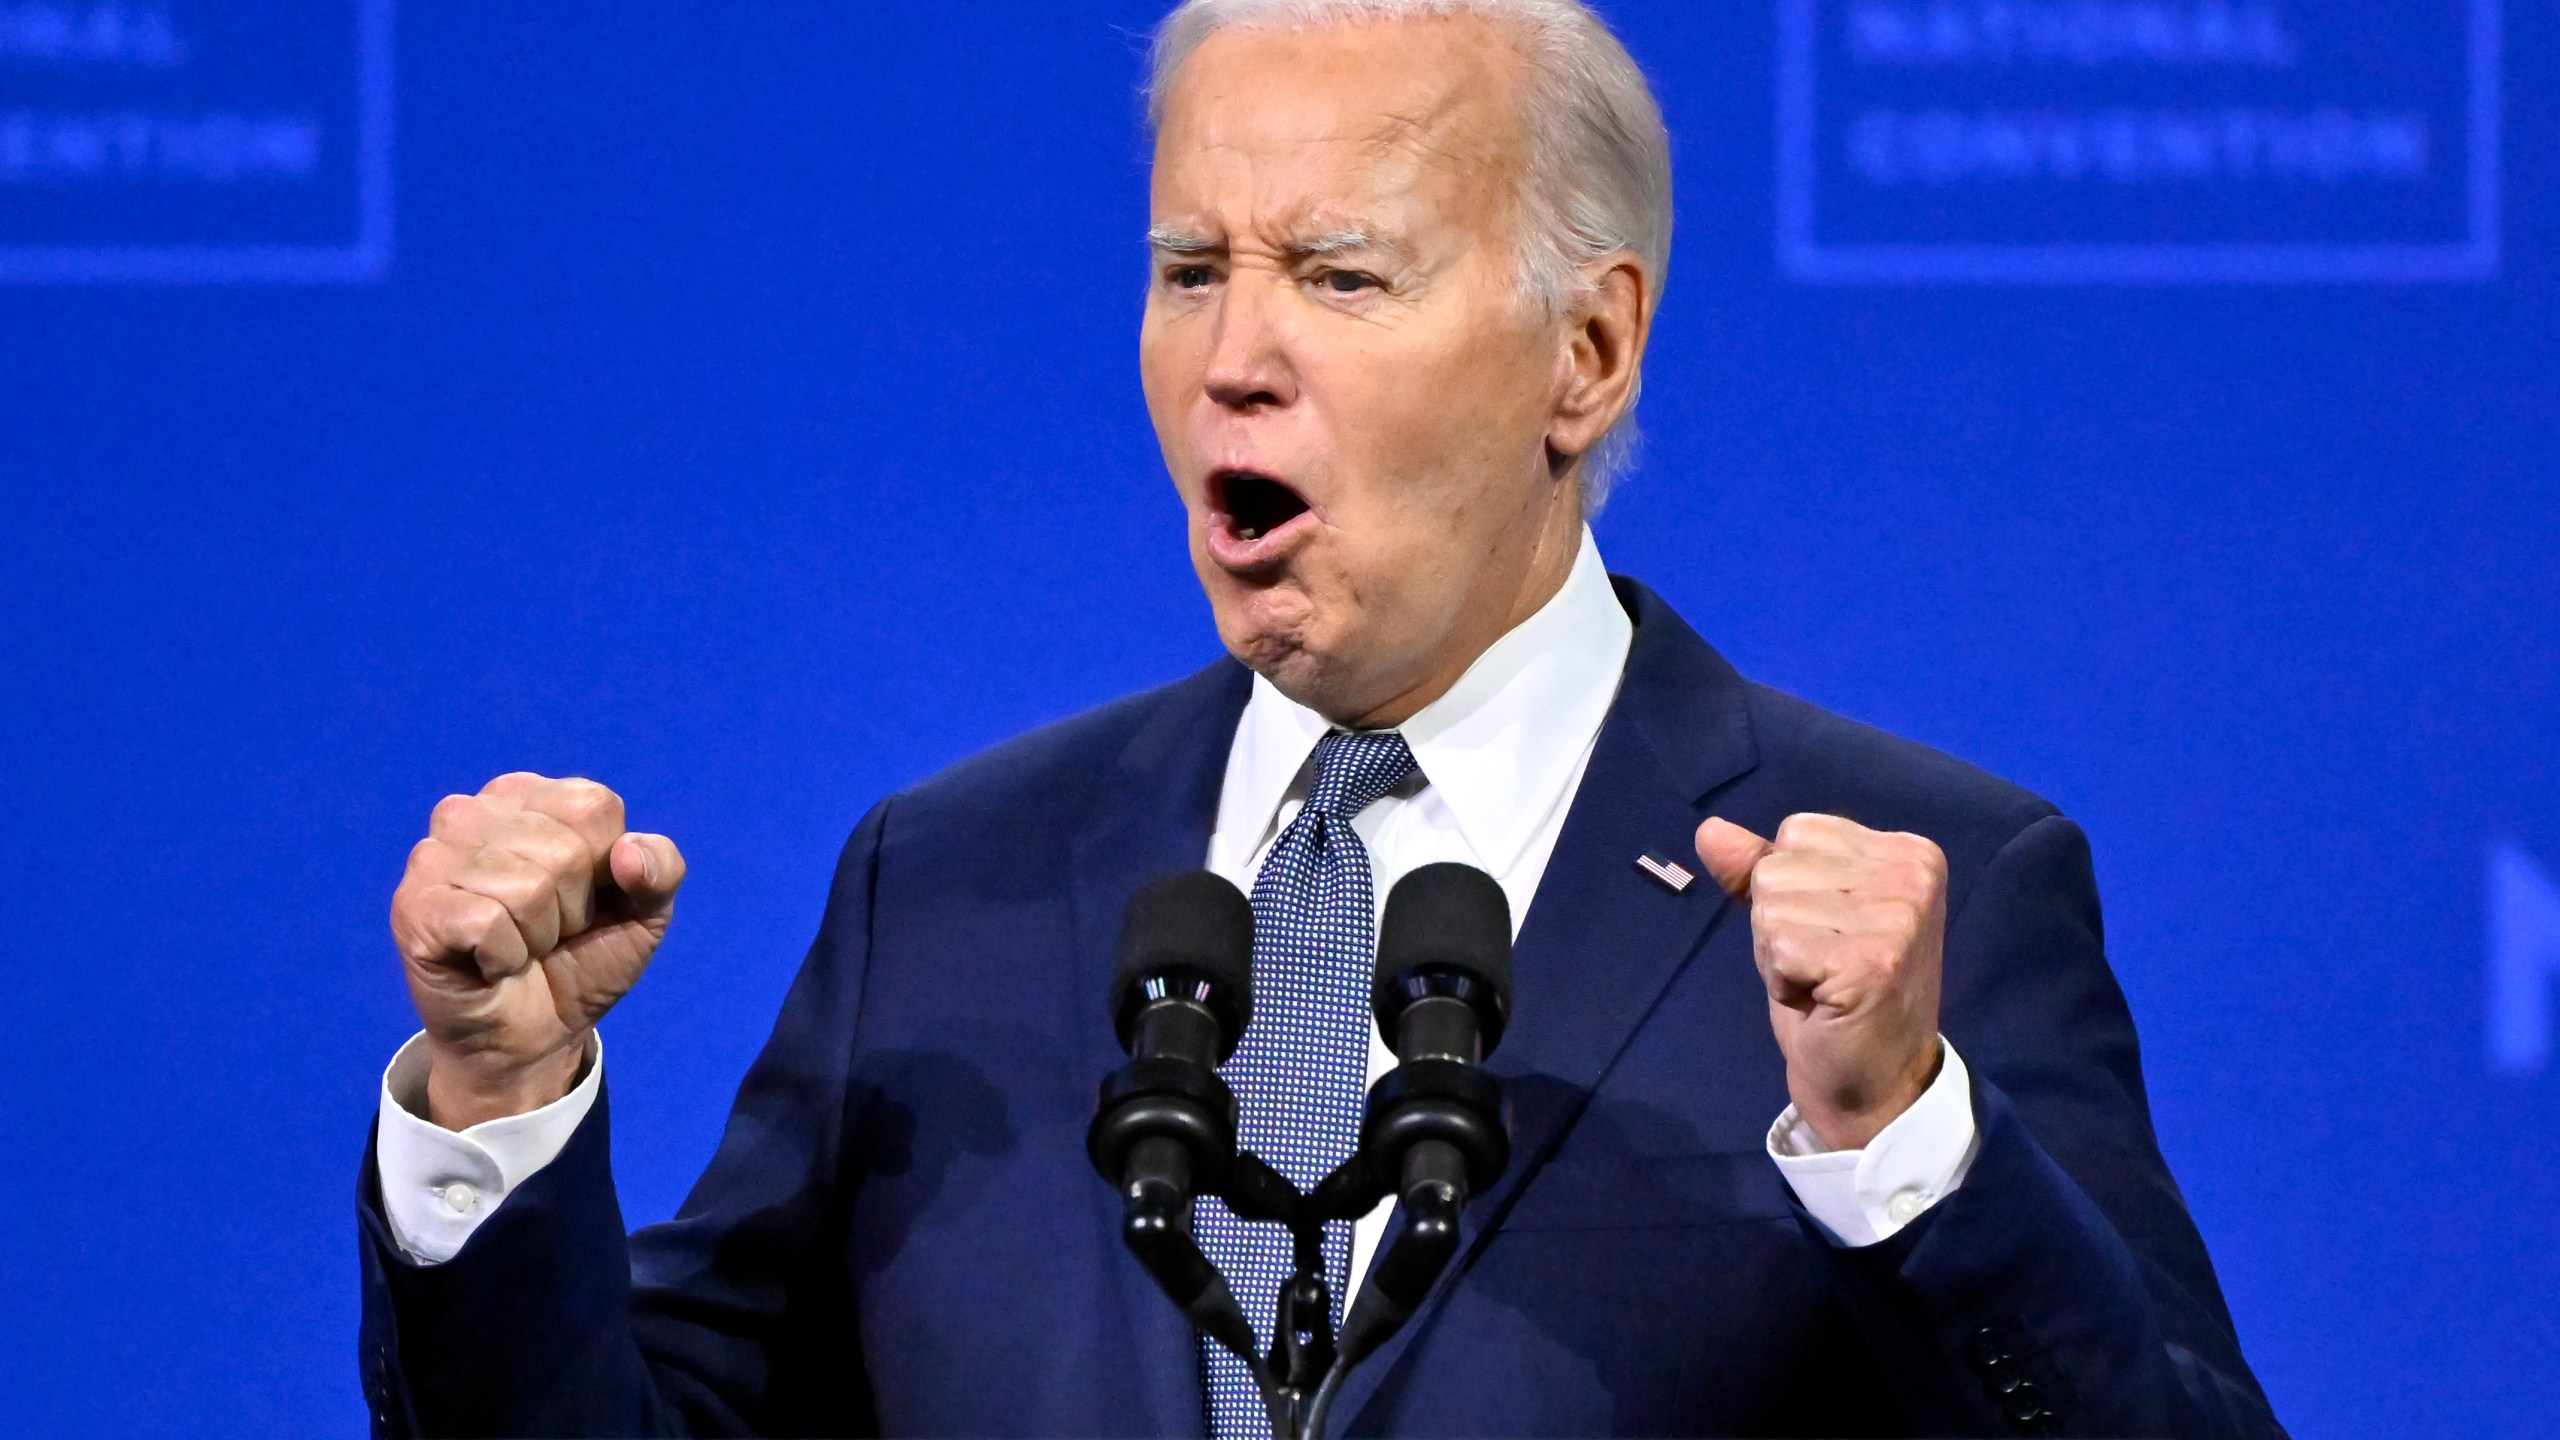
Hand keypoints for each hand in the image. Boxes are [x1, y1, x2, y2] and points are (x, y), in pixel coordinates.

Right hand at [389, 773, 685, 1128]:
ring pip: (527, 888)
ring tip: (517, 944)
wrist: (534, 1035)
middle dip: (571, 908)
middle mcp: (473, 810)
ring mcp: (434, 855)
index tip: (584, 898)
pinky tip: (488, 961)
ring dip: (537, 936)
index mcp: (529, 795)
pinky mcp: (414, 906)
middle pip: (565, 851)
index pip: (594, 807)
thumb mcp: (645, 912)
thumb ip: (662, 868)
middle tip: (545, 930)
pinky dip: (505, 956)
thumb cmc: (581, 958)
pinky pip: (488, 923)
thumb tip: (628, 853)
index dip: (605, 867)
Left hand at [1694, 813, 1945, 1150]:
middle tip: (1822, 964)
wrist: (1873, 1080)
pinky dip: (1781, 980)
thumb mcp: (1798, 913)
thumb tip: (1709, 830)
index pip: (1796, 831)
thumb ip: (1757, 866)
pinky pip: (1778, 946)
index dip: (1791, 889)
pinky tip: (1820, 1001)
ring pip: (1771, 906)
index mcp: (1907, 851)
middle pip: (1777, 868)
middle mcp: (1912, 872)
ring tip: (1821, 982)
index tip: (1829, 932)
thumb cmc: (1834, 992)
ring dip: (1778, 954)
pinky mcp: (1875, 960)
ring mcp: (1899, 916)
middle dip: (1779, 922)